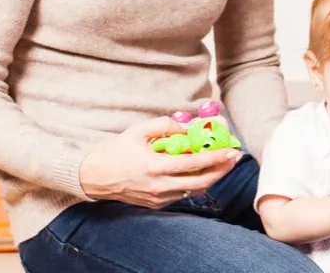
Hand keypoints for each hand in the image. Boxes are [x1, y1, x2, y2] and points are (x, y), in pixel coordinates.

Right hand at [79, 116, 242, 208]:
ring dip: (211, 177)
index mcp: (155, 167)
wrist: (95, 177)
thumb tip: (188, 127)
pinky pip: (183, 195)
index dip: (215, 157)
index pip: (193, 163)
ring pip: (194, 190)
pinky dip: (195, 184)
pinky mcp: (157, 204)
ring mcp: (159, 198)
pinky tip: (200, 172)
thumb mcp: (138, 131)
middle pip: (201, 182)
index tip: (231, 150)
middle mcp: (160, 186)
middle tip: (233, 158)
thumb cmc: (116, 152)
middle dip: (221, 170)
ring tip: (221, 164)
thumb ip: (165, 125)